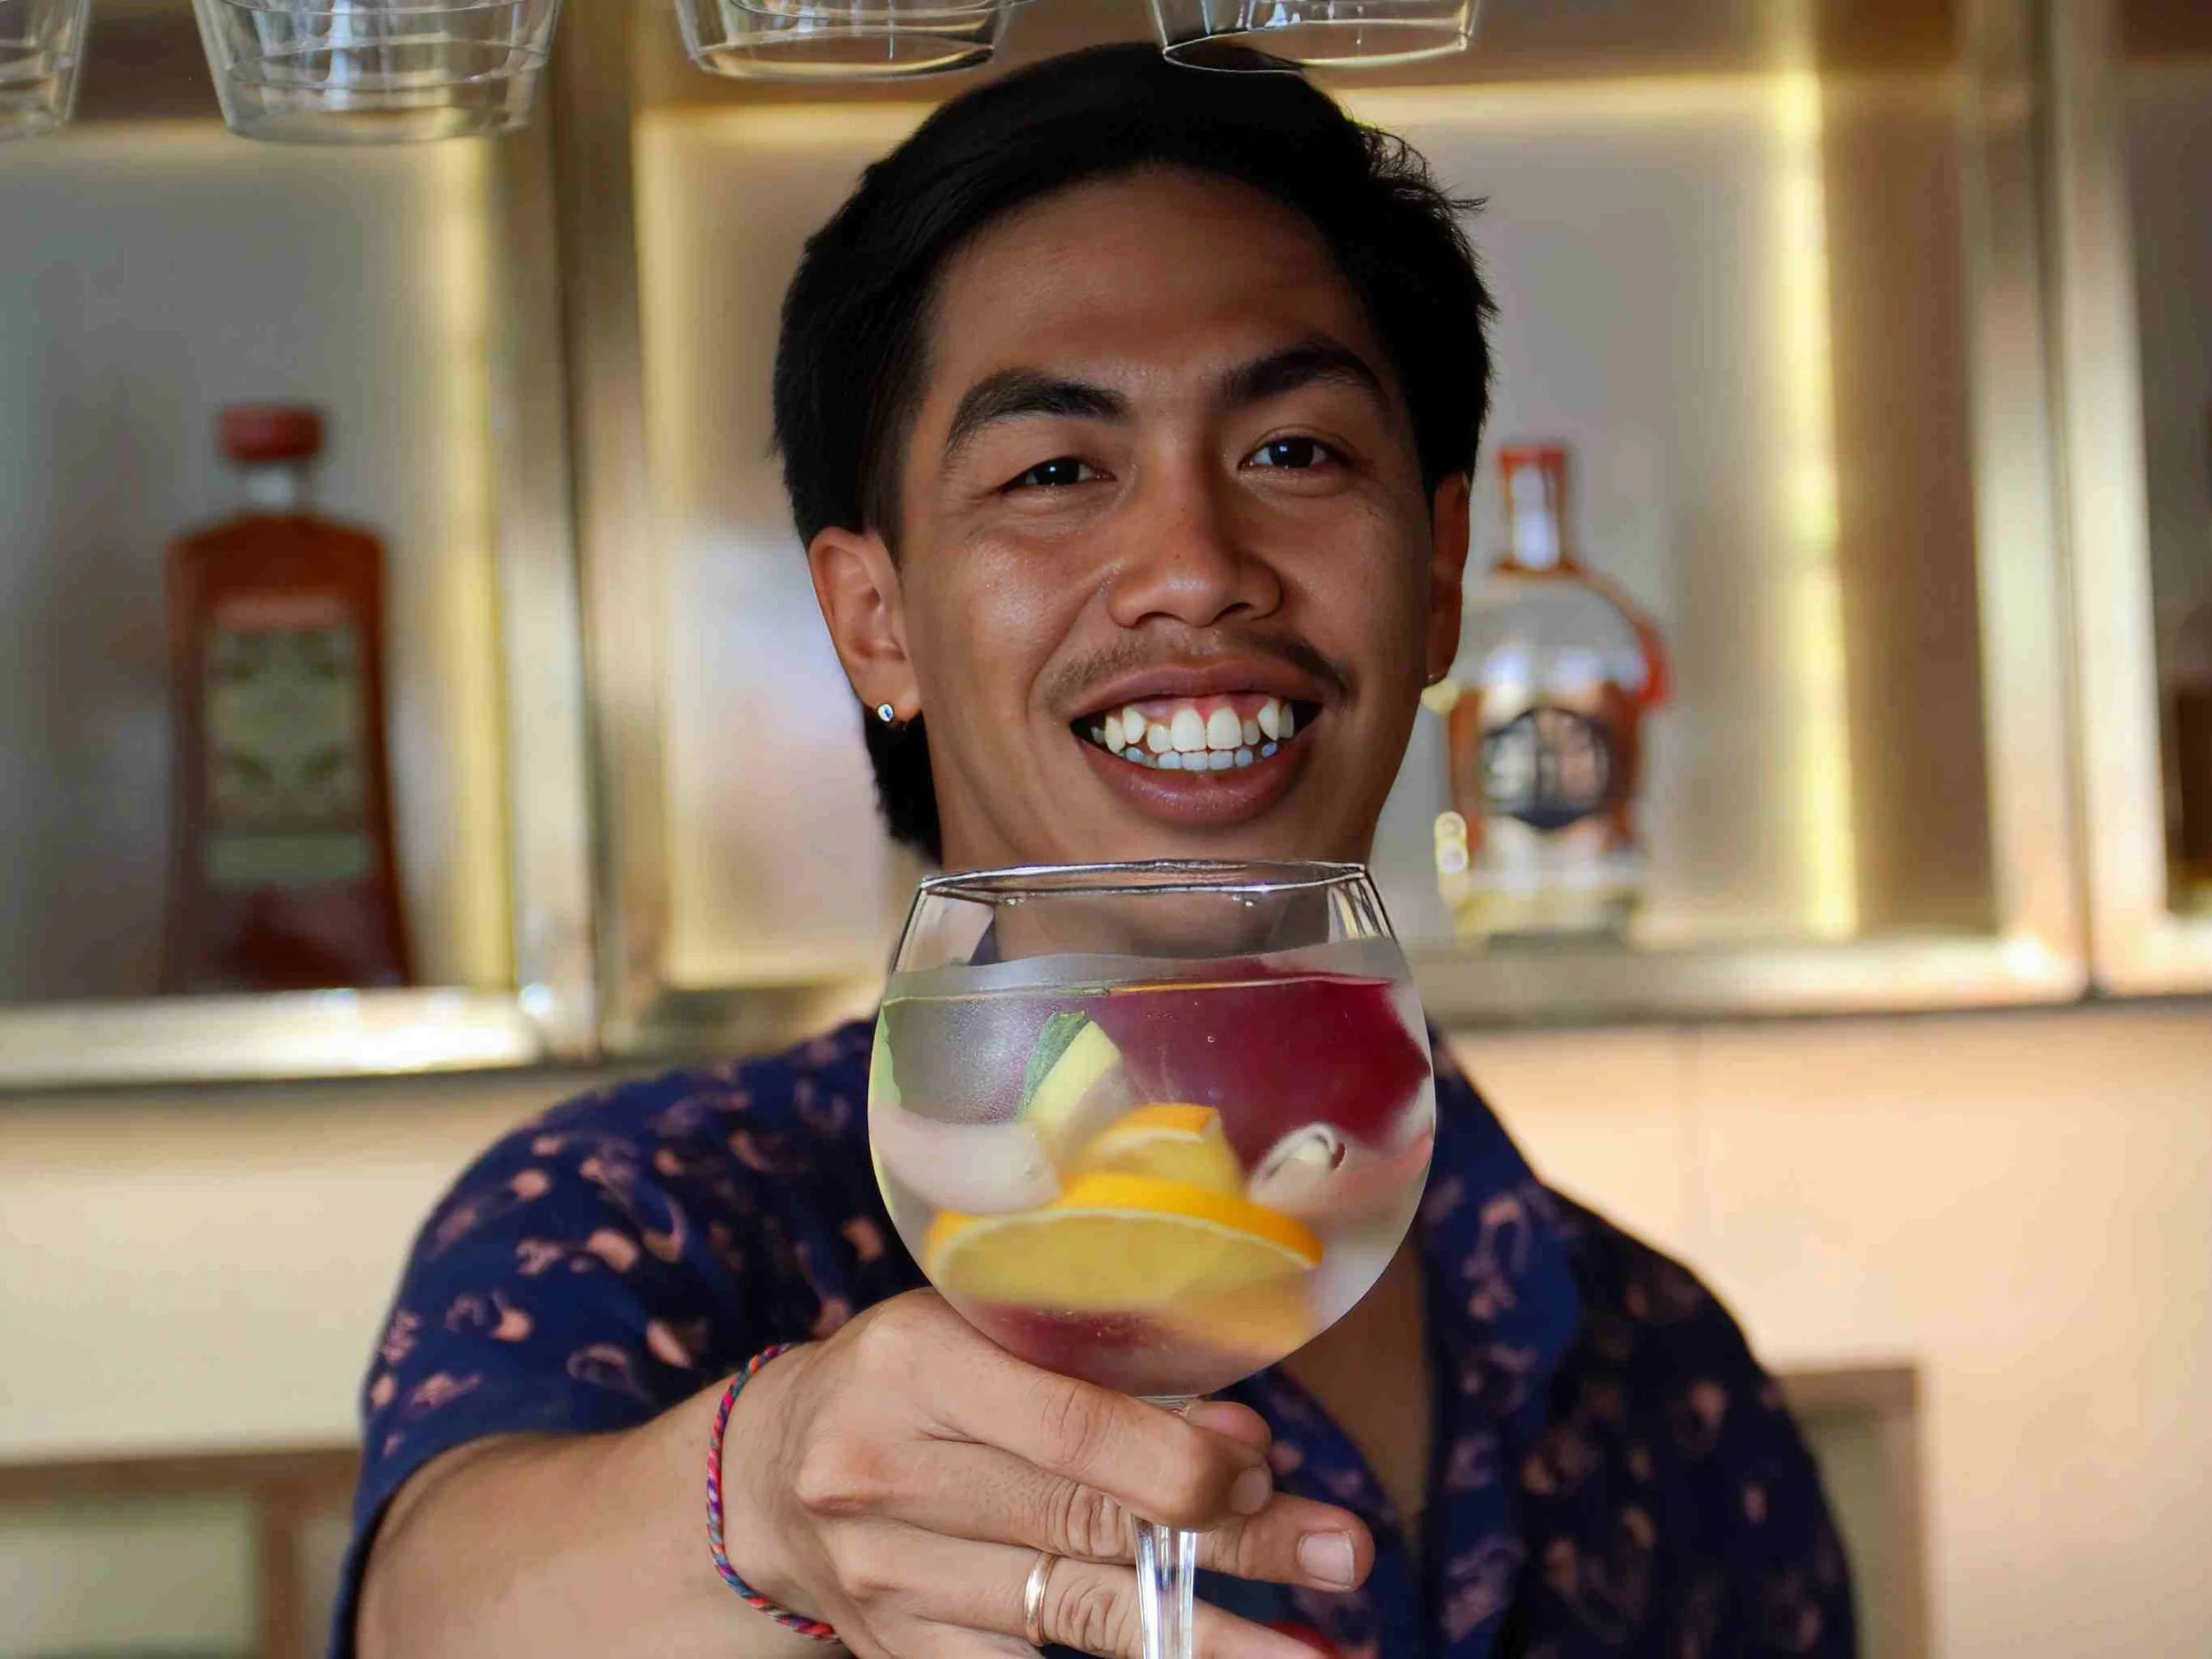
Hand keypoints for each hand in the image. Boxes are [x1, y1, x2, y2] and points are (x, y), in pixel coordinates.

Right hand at [716, 1292, 1371, 1658]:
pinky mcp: (896, 1653)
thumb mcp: (986, 1332)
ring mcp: (885, 1577)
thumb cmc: (912, 1380)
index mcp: (914, 1362)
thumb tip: (1245, 1449)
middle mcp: (885, 1472)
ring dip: (1206, 1634)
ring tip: (1306, 1651)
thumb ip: (1103, 1378)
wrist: (772, 1473)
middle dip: (1230, 1544)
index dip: (1180, 1461)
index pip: (1071, 1427)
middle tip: (1339, 1554)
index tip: (1267, 1472)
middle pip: (1088, 1523)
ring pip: (1077, 1613)